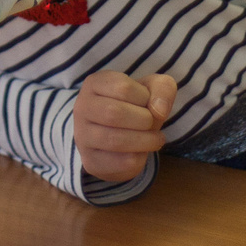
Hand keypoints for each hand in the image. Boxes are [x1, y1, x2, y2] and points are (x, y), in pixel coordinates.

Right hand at [73, 69, 175, 184]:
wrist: (120, 138)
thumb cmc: (135, 106)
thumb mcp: (152, 88)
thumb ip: (162, 88)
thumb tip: (159, 110)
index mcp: (93, 83)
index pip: (122, 87)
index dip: (145, 97)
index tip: (147, 103)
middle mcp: (82, 108)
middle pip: (114, 113)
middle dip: (145, 119)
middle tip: (152, 122)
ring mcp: (82, 136)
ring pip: (115, 140)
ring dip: (145, 140)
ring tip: (156, 138)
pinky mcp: (90, 161)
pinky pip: (120, 162)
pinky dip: (140, 157)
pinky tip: (142, 151)